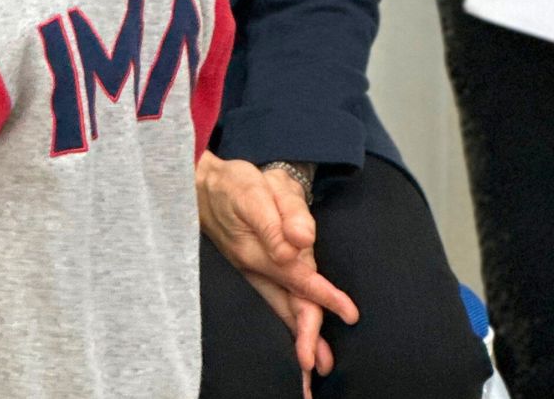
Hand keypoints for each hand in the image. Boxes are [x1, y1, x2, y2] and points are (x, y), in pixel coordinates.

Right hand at [197, 153, 358, 390]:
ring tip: (310, 368)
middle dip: (304, 335)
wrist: (204, 184)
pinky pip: (273, 301)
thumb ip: (281, 215)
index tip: (349, 313)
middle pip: (285, 305)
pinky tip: (295, 335)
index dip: (323, 296)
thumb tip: (300, 242)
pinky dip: (285, 322)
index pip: (297, 278)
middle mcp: (254, 267)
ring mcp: (251, 271)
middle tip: (319, 366)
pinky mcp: (253, 269)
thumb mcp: (257, 190)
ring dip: (295, 335)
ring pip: (278, 308)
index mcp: (257, 251)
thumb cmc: (235, 185)